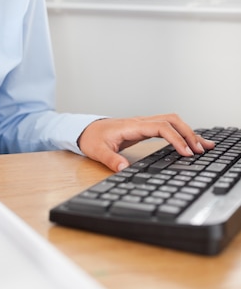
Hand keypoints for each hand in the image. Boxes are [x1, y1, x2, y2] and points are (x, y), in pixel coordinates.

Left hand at [77, 114, 214, 171]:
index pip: (160, 127)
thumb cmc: (92, 138)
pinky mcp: (145, 128)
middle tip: (201, 150)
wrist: (85, 130)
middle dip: (188, 133)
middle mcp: (141, 122)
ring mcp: (144, 124)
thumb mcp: (97, 151)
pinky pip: (167, 126)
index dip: (175, 138)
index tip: (186, 152)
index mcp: (132, 126)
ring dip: (188, 131)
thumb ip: (110, 159)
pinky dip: (181, 133)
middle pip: (171, 120)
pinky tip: (190, 142)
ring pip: (172, 121)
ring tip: (203, 146)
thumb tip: (123, 168)